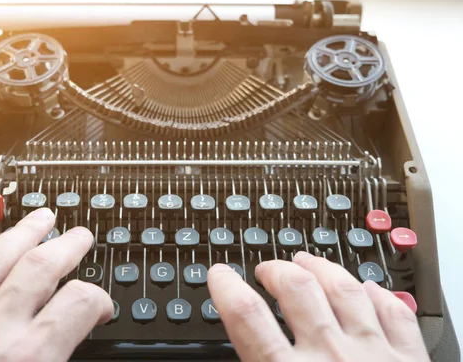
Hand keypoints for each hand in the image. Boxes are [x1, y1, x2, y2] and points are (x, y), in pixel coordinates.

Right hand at [207, 252, 428, 361]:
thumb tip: (249, 359)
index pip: (247, 317)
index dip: (227, 288)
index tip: (219, 274)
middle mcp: (331, 358)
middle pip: (296, 289)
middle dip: (275, 271)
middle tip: (265, 270)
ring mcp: (374, 355)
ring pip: (343, 288)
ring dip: (320, 268)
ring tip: (307, 261)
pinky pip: (394, 312)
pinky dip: (377, 294)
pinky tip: (368, 288)